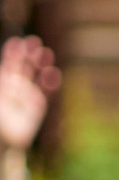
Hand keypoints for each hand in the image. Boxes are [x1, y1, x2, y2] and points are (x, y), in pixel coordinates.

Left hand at [0, 36, 56, 153]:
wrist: (3, 137)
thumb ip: (2, 82)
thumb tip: (5, 73)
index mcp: (2, 83)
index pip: (8, 64)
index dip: (13, 53)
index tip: (17, 42)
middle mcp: (15, 87)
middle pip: (24, 67)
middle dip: (29, 55)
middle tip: (35, 42)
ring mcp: (27, 96)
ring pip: (37, 76)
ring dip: (41, 65)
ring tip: (46, 53)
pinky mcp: (38, 106)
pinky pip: (46, 92)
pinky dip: (50, 83)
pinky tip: (52, 73)